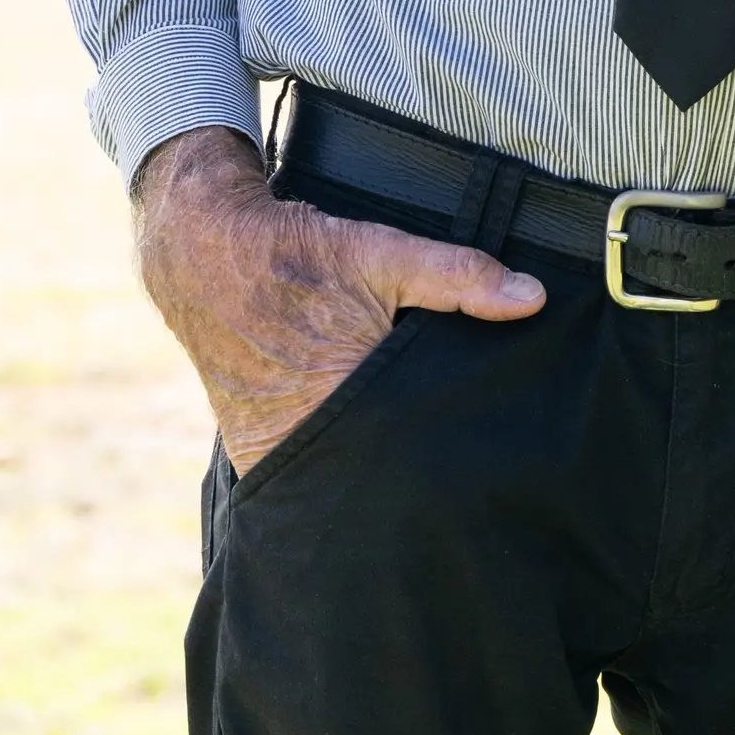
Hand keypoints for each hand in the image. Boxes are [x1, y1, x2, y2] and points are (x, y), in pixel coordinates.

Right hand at [128, 124, 544, 473]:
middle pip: (378, 479)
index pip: (412, 457)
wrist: (201, 255)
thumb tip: (533, 298)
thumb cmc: (296, 254)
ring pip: (341, 480)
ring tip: (417, 477)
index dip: (449, 460)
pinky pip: (307, 472)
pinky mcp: (253, 450)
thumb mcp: (381, 253)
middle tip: (463, 481)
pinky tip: (367, 464)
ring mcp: (273, 451)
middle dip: (416, 476)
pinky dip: (335, 468)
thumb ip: (458, 277)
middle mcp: (302, 438)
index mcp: (340, 402)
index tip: (484, 464)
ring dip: (374, 475)